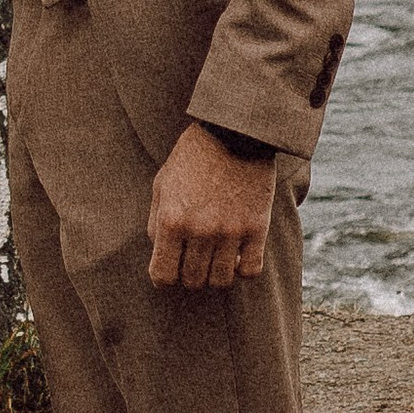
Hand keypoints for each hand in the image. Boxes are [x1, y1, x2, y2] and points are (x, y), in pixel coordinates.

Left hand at [146, 122, 277, 291]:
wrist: (234, 132)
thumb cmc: (192, 156)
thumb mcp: (162, 183)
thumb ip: (156, 222)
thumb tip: (160, 252)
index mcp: (172, 220)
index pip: (163, 276)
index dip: (164, 278)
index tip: (169, 270)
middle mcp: (200, 231)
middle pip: (193, 281)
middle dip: (189, 275)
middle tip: (193, 261)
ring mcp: (231, 232)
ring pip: (221, 281)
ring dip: (216, 274)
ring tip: (215, 259)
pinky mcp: (257, 228)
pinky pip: (250, 270)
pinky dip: (243, 269)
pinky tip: (238, 256)